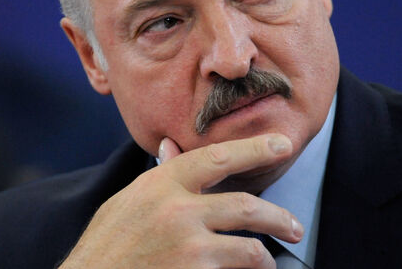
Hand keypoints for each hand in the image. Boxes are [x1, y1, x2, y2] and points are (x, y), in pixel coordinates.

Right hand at [58, 134, 302, 268]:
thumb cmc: (105, 246)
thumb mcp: (125, 201)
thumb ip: (156, 178)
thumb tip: (170, 146)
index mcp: (161, 184)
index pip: (218, 157)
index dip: (256, 149)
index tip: (282, 144)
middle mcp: (178, 211)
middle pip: (245, 206)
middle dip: (278, 217)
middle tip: (296, 226)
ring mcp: (188, 247)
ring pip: (249, 248)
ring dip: (266, 259)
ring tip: (270, 265)